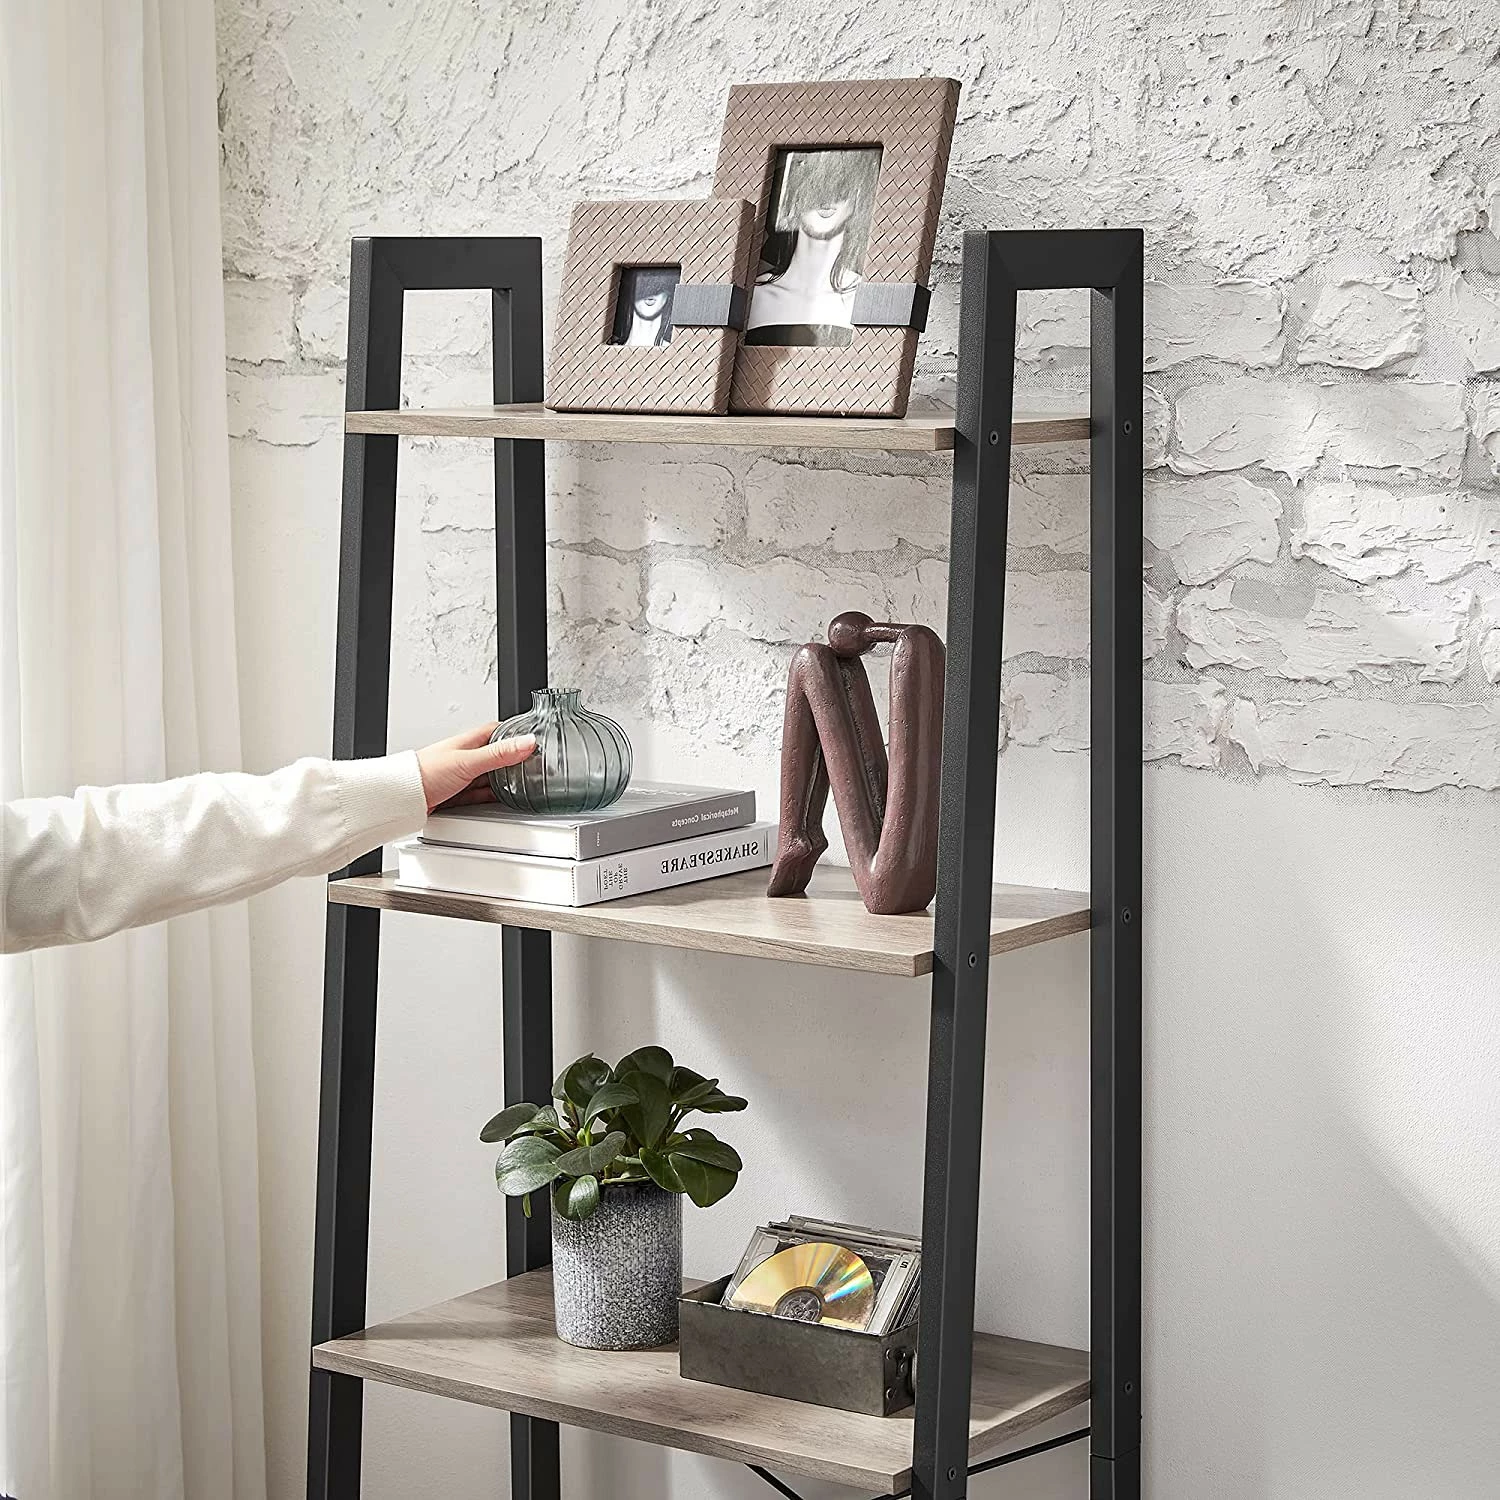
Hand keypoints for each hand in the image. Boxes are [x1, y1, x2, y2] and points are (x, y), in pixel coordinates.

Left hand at [416, 724, 537, 812]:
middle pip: (496, 755)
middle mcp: (466, 756)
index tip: (532, 738)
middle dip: (513, 760)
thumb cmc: (427, 772)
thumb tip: (527, 742)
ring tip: (520, 784)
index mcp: (469, 741)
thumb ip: (499, 754)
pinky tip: (499, 798)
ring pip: (489, 775)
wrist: (404, 796)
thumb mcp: (470, 761)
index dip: (515, 733)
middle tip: (532, 765)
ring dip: (502, 780)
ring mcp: (461, 774)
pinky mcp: (457, 792)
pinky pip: (480, 792)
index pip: (498, 731)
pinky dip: (491, 795)